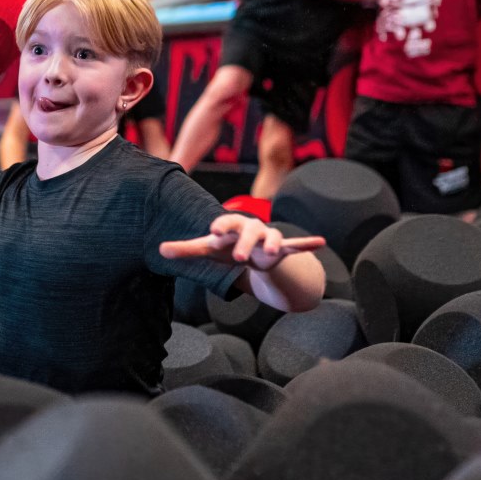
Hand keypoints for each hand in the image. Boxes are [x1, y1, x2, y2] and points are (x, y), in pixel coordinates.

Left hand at [160, 213, 324, 271]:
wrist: (249, 252)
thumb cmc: (225, 247)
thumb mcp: (206, 249)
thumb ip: (185, 249)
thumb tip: (160, 251)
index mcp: (232, 226)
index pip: (226, 222)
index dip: (221, 225)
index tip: (213, 231)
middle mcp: (251, 229)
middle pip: (250, 232)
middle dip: (244, 243)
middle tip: (237, 257)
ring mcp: (268, 238)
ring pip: (273, 238)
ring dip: (273, 245)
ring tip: (271, 253)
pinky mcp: (283, 249)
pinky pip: (296, 245)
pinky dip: (307, 243)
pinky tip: (321, 242)